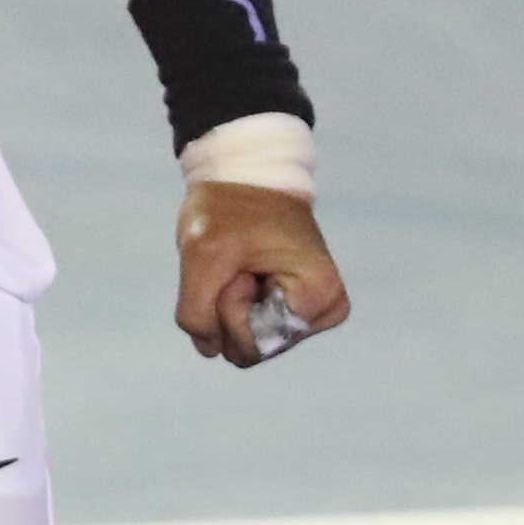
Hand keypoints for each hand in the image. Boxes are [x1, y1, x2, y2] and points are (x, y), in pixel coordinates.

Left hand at [174, 182, 348, 367]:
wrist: (246, 175)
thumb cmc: (229, 207)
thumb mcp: (200, 253)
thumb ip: (197, 314)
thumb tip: (209, 349)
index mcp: (321, 296)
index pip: (255, 344)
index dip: (229, 307)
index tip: (239, 266)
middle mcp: (326, 311)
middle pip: (253, 348)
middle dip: (228, 307)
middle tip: (237, 264)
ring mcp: (312, 313)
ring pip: (248, 340)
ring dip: (229, 304)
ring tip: (242, 263)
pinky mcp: (296, 309)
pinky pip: (249, 329)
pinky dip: (233, 303)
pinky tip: (245, 271)